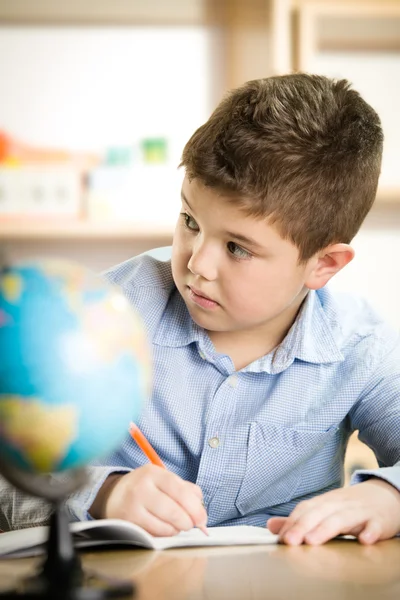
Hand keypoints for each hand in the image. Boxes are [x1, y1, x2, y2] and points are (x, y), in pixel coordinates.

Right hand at [90, 464, 206, 536]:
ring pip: (165, 526)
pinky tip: (165, 529)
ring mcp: (133, 507)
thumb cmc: (145, 488)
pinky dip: (165, 534)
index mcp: (153, 473)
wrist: (113, 495)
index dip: (194, 507)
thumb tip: (201, 508)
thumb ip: (185, 489)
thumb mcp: (162, 479)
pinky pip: (154, 534)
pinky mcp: (128, 523)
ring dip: (177, 529)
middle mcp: (141, 488)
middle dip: (188, 521)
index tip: (202, 518)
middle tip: (192, 525)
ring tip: (177, 525)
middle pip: (173, 510)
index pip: (179, 490)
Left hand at [267, 479, 399, 544]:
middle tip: (290, 542)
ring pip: (342, 518)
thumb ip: (299, 519)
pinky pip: (374, 525)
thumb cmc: (350, 506)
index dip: (293, 522)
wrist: (385, 495)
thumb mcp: (325, 508)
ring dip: (326, 529)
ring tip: (312, 541)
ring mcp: (360, 511)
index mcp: (326, 501)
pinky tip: (363, 540)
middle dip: (303, 526)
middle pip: (320, 513)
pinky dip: (370, 532)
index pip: (306, 508)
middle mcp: (340, 504)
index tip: (281, 538)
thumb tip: (270, 526)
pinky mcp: (379, 520)